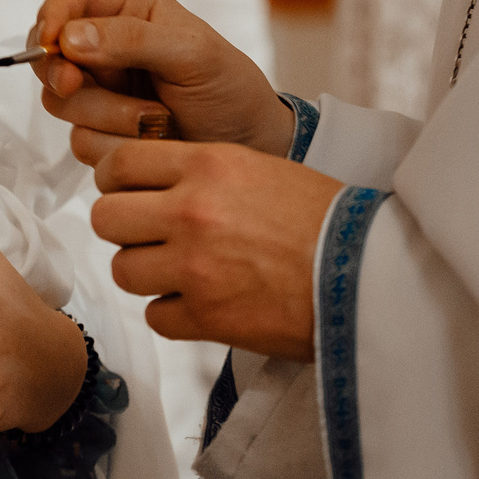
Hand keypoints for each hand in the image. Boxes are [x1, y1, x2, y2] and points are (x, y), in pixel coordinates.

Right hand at [27, 0, 292, 162]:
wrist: (250, 144)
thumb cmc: (230, 88)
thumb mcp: (191, 52)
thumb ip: (132, 39)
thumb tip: (68, 38)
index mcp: (129, 12)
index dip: (51, 16)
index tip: (51, 43)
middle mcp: (108, 49)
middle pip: (51, 54)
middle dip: (61, 73)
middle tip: (73, 84)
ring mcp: (102, 92)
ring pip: (62, 101)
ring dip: (105, 114)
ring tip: (156, 118)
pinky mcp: (103, 131)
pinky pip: (81, 138)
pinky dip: (114, 143)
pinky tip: (152, 139)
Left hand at [89, 139, 342, 360]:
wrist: (372, 273)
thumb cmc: (326, 220)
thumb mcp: (262, 170)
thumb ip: (203, 173)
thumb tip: (155, 184)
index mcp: (209, 165)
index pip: (120, 162)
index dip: (116, 181)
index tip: (128, 193)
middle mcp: (193, 211)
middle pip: (107, 218)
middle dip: (125, 231)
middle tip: (153, 238)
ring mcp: (196, 266)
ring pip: (124, 270)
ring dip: (147, 275)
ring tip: (182, 274)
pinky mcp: (208, 317)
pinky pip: (156, 316)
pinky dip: (174, 315)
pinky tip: (203, 306)